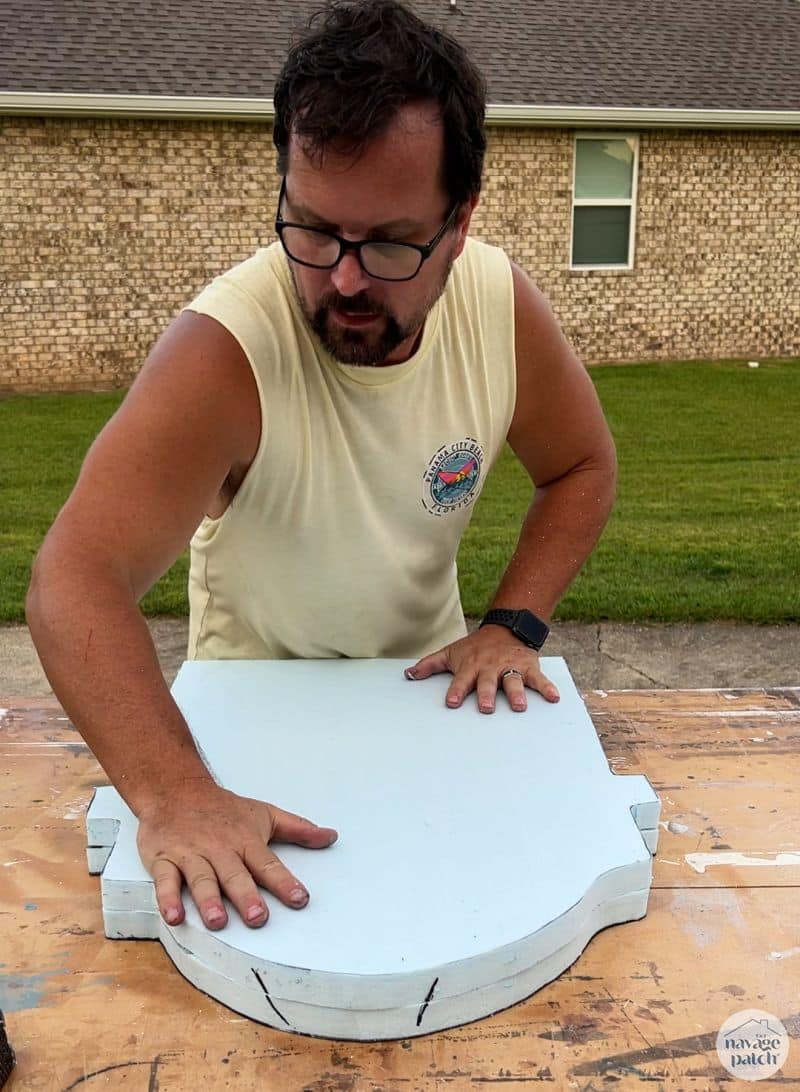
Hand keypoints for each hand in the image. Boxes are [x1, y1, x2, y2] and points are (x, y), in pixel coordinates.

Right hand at [136, 781, 337, 929]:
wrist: (176, 789)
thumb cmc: (223, 808)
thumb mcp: (264, 814)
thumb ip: (298, 828)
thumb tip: (330, 836)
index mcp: (245, 841)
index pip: (268, 863)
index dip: (285, 882)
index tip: (300, 899)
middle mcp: (220, 849)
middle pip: (234, 874)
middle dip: (246, 896)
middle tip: (258, 917)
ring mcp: (191, 854)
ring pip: (201, 878)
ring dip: (209, 900)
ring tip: (218, 921)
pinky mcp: (165, 859)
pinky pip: (165, 880)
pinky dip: (167, 898)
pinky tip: (175, 916)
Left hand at [405, 626, 559, 713]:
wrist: (506, 626)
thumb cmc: (475, 646)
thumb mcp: (451, 652)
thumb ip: (430, 665)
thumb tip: (408, 675)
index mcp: (471, 666)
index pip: (462, 680)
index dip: (457, 691)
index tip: (452, 702)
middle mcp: (490, 668)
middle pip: (488, 682)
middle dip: (487, 694)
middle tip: (487, 707)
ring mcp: (510, 668)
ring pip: (513, 681)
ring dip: (516, 693)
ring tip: (519, 707)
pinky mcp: (528, 667)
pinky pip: (538, 679)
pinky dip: (547, 688)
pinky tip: (554, 698)